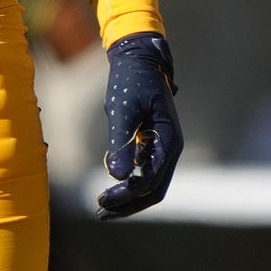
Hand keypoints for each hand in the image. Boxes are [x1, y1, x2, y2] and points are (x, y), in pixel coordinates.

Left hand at [96, 32, 182, 218]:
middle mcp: (171, 147)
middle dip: (128, 204)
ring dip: (129, 197)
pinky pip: (146, 171)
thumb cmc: (131, 80)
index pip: (151, 181)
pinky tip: (112, 185)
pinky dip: (130, 182)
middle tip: (100, 212)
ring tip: (103, 204)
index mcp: (170, 140)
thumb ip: (121, 141)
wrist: (138, 58)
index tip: (101, 200)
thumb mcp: (123, 109)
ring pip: (151, 183)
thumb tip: (116, 175)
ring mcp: (164, 146)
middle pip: (154, 189)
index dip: (126, 195)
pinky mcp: (153, 142)